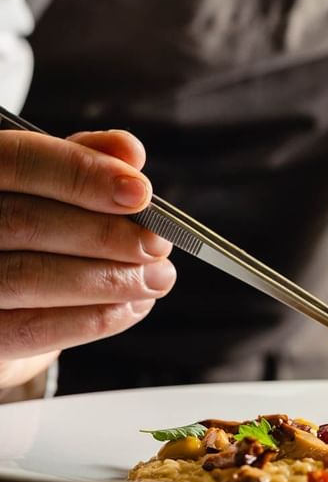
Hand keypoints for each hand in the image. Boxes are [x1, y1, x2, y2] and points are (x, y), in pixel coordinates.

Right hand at [0, 129, 175, 390]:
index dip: (81, 174)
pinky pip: (33, 329)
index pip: (18, 160)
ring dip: (109, 279)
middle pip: (26, 223)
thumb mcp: (52, 189)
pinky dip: (94, 318)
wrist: (3, 307)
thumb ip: (85, 162)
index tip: (141, 192)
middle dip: (106, 235)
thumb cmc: (29, 235)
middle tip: (158, 245)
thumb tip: (129, 151)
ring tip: (158, 278)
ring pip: (29, 276)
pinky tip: (132, 307)